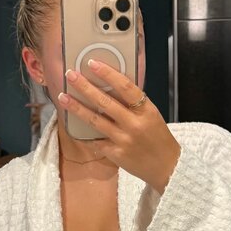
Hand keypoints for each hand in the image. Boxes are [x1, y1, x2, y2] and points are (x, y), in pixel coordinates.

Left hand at [58, 61, 180, 193]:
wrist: (167, 167)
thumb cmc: (159, 138)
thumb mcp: (152, 115)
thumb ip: (134, 104)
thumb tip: (110, 86)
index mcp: (146, 110)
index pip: (126, 87)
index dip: (108, 74)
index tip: (92, 63)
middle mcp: (134, 124)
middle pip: (105, 102)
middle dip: (85, 87)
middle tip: (70, 75)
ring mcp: (123, 140)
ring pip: (95, 120)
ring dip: (77, 108)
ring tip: (63, 97)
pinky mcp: (115, 154)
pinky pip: (95, 140)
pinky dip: (84, 133)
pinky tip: (72, 125)